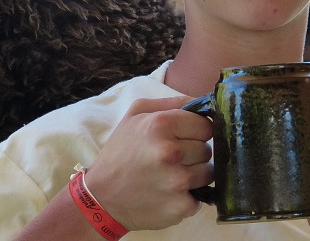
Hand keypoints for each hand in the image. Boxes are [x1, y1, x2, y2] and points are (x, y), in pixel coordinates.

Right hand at [80, 96, 212, 230]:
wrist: (101, 197)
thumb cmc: (120, 152)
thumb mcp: (136, 114)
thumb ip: (172, 102)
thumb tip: (202, 102)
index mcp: (162, 124)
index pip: (206, 125)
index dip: (197, 131)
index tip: (185, 138)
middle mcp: (171, 152)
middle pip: (207, 149)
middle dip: (194, 153)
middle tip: (172, 159)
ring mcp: (177, 182)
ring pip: (208, 173)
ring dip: (195, 175)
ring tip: (172, 175)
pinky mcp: (180, 207)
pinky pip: (201, 198)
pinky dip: (189, 197)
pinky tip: (170, 193)